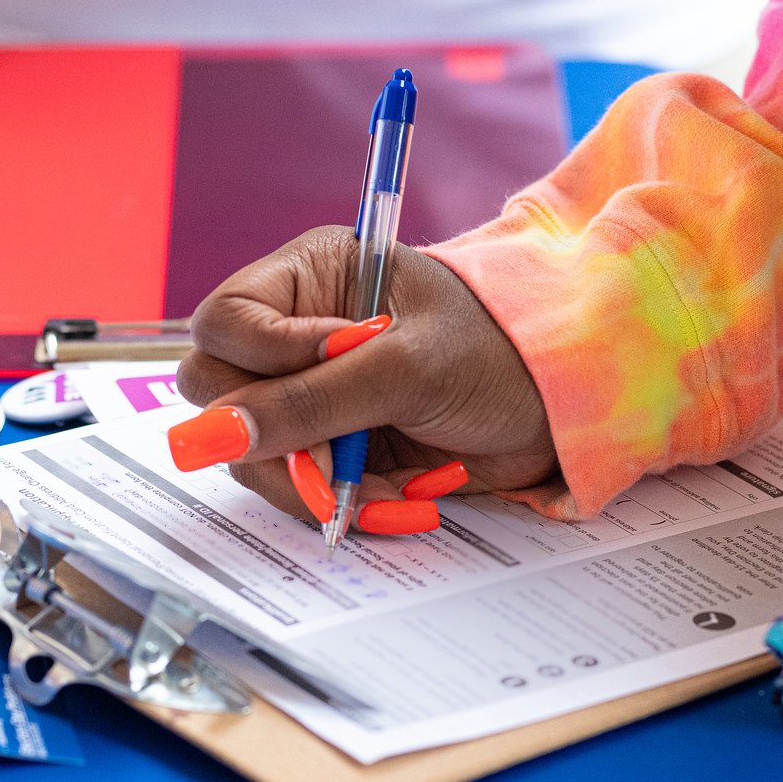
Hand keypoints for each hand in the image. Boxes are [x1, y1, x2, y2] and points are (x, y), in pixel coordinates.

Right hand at [171, 226, 556, 523]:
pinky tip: (401, 499)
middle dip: (274, 441)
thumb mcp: (407, 370)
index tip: (326, 372)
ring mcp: (312, 395)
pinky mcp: (333, 447)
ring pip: (253, 452)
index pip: (225, 322)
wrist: (562, 410)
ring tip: (385, 492)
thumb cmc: (499, 353)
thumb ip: (311, 400)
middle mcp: (298, 333)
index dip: (258, 361)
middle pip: (220, 394)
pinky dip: (344, 503)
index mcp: (311, 278)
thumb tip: (220, 432)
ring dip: (313, 484)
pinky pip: (300, 485)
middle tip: (329, 467)